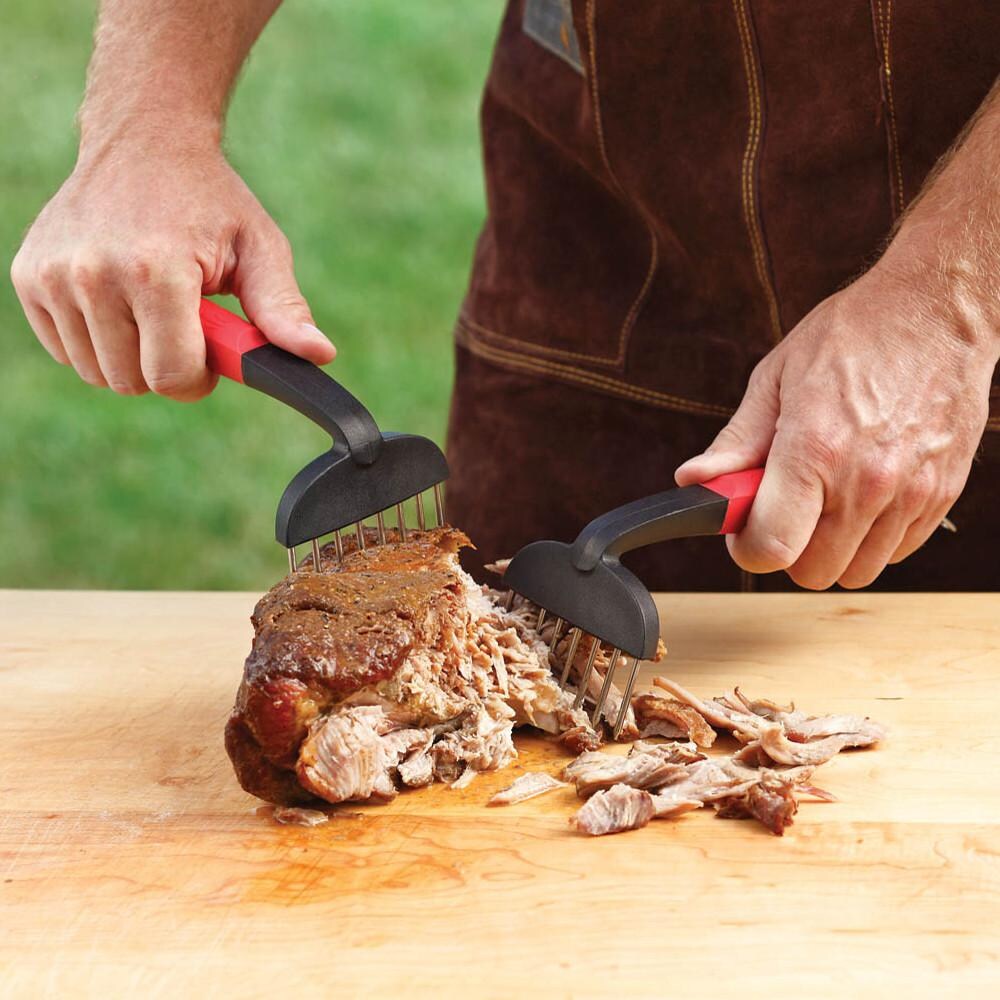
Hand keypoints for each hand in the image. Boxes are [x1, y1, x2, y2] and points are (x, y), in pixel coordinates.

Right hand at [10, 141, 333, 399]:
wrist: (143, 140)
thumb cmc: (211, 201)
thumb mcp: (260, 249)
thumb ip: (283, 309)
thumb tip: (320, 354)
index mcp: (156, 271)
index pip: (170, 377)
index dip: (198, 381)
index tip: (210, 358)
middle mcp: (94, 273)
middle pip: (132, 382)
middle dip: (166, 368)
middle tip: (183, 324)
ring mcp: (54, 275)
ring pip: (96, 373)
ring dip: (131, 356)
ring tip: (152, 307)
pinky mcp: (29, 276)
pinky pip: (65, 351)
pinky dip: (96, 342)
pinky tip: (118, 301)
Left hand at [675, 255, 997, 588]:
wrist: (936, 309)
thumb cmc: (853, 336)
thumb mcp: (775, 379)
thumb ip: (736, 443)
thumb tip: (695, 481)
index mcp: (814, 450)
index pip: (770, 549)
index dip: (747, 547)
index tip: (744, 527)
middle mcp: (865, 482)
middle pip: (812, 572)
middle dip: (788, 549)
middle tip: (785, 508)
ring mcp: (909, 492)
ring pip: (857, 572)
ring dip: (833, 548)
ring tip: (827, 498)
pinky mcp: (941, 494)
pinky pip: (897, 552)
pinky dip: (874, 538)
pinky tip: (864, 495)